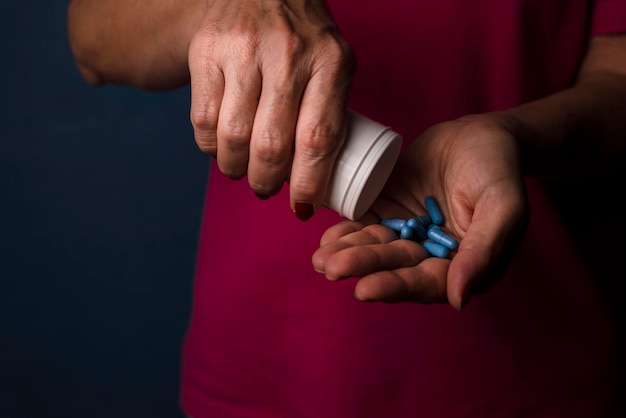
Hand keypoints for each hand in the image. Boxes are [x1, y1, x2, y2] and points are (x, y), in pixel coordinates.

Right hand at [188, 0, 354, 219]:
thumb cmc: (307, 40)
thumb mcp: (334, 67)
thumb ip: (328, 117)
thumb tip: (312, 186)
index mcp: (331, 62)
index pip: (318, 139)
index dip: (307, 183)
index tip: (301, 206)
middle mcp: (288, 53)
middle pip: (272, 144)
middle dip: (266, 182)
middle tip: (266, 188)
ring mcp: (243, 49)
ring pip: (233, 136)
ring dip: (236, 168)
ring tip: (243, 171)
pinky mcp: (206, 50)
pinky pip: (202, 119)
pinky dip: (210, 146)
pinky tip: (222, 145)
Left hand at [312, 114, 529, 309]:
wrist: (482, 133)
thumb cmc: (500, 169)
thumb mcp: (503, 207)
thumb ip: (483, 251)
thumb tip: (459, 299)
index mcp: (463, 264)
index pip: (426, 282)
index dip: (395, 286)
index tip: (364, 289)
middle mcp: (431, 253)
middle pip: (394, 266)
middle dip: (363, 267)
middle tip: (331, 268)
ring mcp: (408, 231)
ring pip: (376, 247)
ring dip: (349, 254)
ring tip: (321, 258)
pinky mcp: (389, 209)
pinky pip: (366, 223)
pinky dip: (347, 232)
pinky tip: (327, 238)